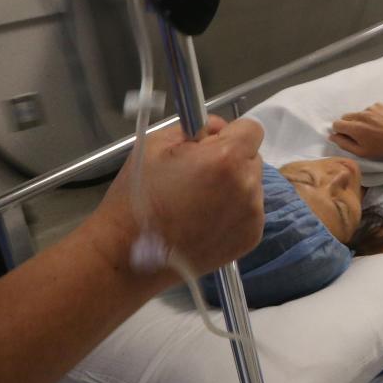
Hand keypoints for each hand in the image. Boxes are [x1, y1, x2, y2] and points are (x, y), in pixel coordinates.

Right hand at [87, 116, 265, 281]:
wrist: (130, 255)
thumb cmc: (138, 198)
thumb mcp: (156, 145)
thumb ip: (195, 127)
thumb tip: (218, 128)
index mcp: (226, 158)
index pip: (252, 129)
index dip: (230, 133)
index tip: (210, 145)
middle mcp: (247, 185)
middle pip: (252, 157)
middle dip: (231, 160)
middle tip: (198, 175)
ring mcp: (252, 214)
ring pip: (252, 185)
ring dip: (233, 186)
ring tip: (198, 202)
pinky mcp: (251, 237)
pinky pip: (250, 210)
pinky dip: (233, 210)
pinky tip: (205, 220)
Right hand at [330, 103, 382, 160]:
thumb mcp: (362, 152)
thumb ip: (344, 144)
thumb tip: (332, 136)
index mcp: (355, 128)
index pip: (336, 124)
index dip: (339, 131)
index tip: (347, 136)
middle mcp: (361, 115)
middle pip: (345, 117)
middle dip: (348, 125)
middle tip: (360, 134)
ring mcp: (370, 108)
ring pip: (357, 113)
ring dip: (360, 120)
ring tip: (372, 129)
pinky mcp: (378, 104)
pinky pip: (368, 109)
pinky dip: (370, 115)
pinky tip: (379, 123)